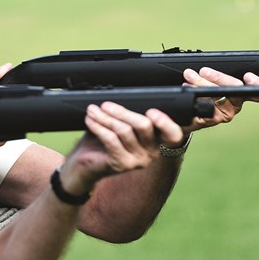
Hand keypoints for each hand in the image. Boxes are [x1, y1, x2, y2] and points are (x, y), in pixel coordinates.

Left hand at [57, 100, 184, 195]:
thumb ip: (129, 115)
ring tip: (93, 110)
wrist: (86, 164)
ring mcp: (138, 160)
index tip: (152, 111)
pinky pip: (111, 139)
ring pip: (124, 131)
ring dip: (105, 117)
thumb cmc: (104, 141)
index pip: (172, 134)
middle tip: (106, 104)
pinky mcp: (122, 164)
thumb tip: (125, 95)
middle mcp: (152, 152)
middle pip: (144, 125)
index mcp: (157, 140)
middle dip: (122, 111)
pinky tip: (90, 120)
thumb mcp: (121, 125)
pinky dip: (98, 126)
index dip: (166, 123)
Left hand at [181, 67, 258, 132]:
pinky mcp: (213, 118)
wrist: (188, 112)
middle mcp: (236, 102)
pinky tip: (188, 89)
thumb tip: (208, 63)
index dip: (256, 82)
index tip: (248, 76)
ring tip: (189, 76)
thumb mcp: (213, 78)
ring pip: (218, 95)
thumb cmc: (204, 92)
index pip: (256, 87)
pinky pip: (206, 106)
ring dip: (202, 83)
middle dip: (219, 77)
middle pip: (236, 89)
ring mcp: (226, 111)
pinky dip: (196, 95)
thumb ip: (217, 72)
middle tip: (204, 71)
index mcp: (241, 90)